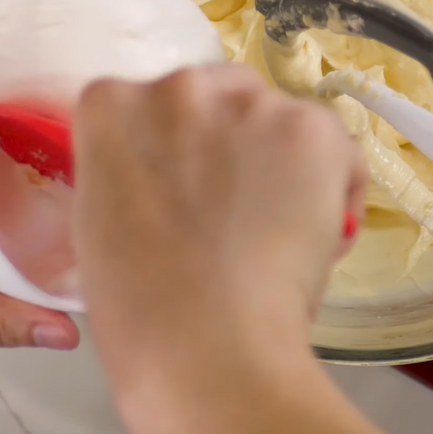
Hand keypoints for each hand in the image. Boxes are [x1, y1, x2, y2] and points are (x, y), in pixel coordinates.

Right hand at [71, 64, 363, 431]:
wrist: (205, 349)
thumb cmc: (136, 310)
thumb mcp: (97, 221)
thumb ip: (126, 175)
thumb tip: (167, 178)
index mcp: (109, 105)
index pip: (149, 107)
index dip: (176, 152)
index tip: (183, 194)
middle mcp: (176, 84)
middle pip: (217, 99)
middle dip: (230, 146)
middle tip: (234, 215)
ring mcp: (247, 102)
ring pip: (276, 120)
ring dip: (281, 163)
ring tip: (279, 232)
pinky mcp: (309, 128)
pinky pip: (332, 144)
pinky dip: (334, 185)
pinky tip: (317, 237)